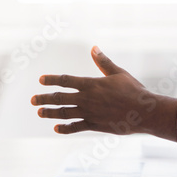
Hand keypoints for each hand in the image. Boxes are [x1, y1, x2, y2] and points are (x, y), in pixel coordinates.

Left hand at [31, 46, 176, 139]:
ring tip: (40, 112)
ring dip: (50, 113)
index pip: (66, 80)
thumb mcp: (118, 73)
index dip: (52, 80)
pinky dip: (65, 128)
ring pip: (64, 113)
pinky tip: (57, 128)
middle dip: (44, 98)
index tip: (41, 80)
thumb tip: (93, 48)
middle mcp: (86, 99)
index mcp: (91, 84)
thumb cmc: (134, 90)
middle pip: (59, 98)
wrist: (144, 112)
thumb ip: (103, 62)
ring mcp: (89, 113)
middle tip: (33, 100)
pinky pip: (76, 127)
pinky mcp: (94, 125)